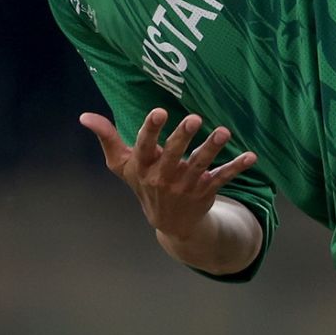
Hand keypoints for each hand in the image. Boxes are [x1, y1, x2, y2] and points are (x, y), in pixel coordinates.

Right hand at [79, 109, 256, 239]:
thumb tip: (84, 115)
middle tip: (194, 118)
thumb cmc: (144, 183)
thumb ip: (107, 138)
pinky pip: (223, 177)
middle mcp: (165, 177)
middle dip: (183, 137)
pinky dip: (237, 167)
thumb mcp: (123, 165)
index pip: (145, 147)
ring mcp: (187, 185)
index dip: (152, 130)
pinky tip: (251, 156)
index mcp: (144, 168)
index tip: (160, 112)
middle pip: (174, 155)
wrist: (170, 222)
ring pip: (201, 164)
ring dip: (212, 148)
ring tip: (224, 132)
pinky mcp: (207, 189)